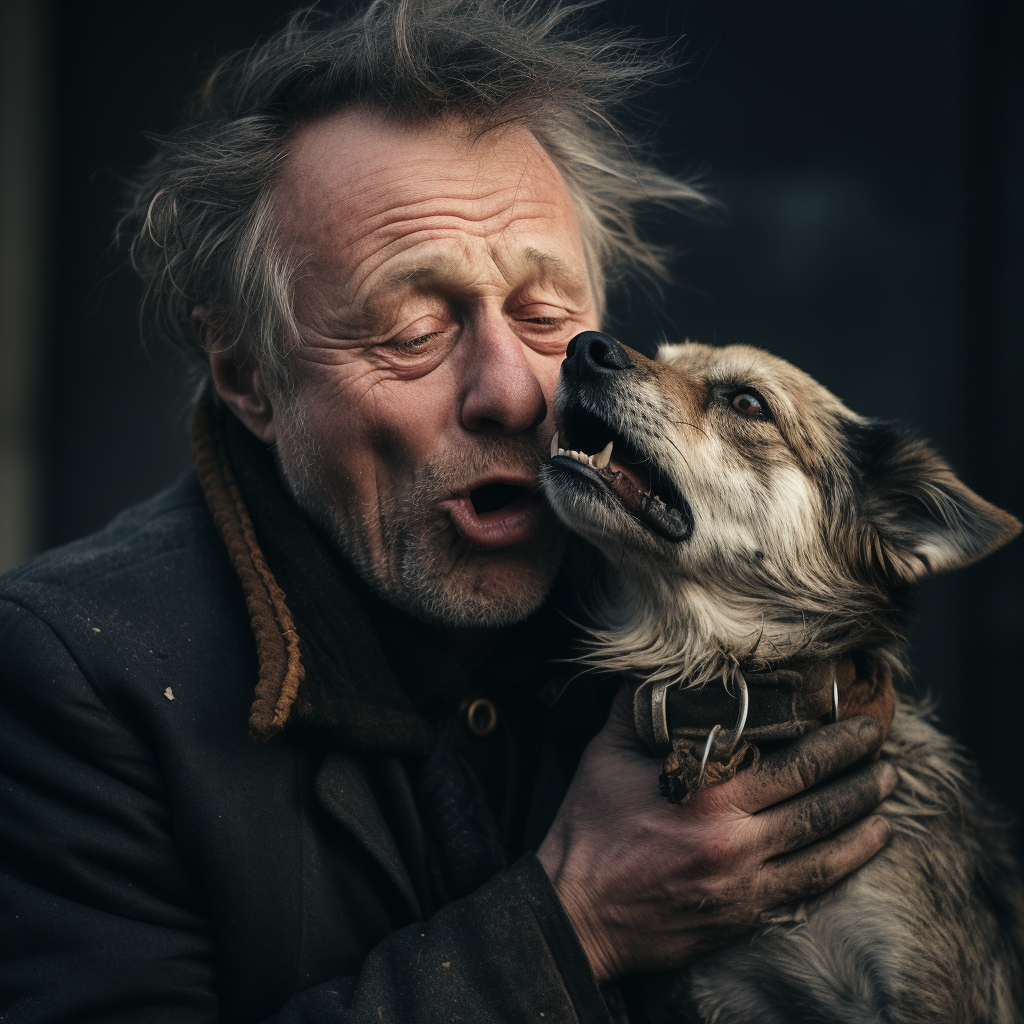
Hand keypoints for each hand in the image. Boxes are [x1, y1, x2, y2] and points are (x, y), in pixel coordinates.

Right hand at [536, 688, 895, 982]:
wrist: (578, 913)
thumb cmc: (589, 830)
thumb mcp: (604, 756)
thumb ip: (635, 710)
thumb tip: (655, 672)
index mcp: (708, 799)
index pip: (792, 765)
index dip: (833, 744)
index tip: (859, 726)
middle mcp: (735, 844)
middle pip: (818, 806)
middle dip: (859, 776)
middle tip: (884, 753)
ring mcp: (744, 886)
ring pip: (823, 851)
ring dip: (862, 822)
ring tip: (886, 797)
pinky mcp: (742, 918)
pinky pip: (806, 891)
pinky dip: (841, 868)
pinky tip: (861, 850)